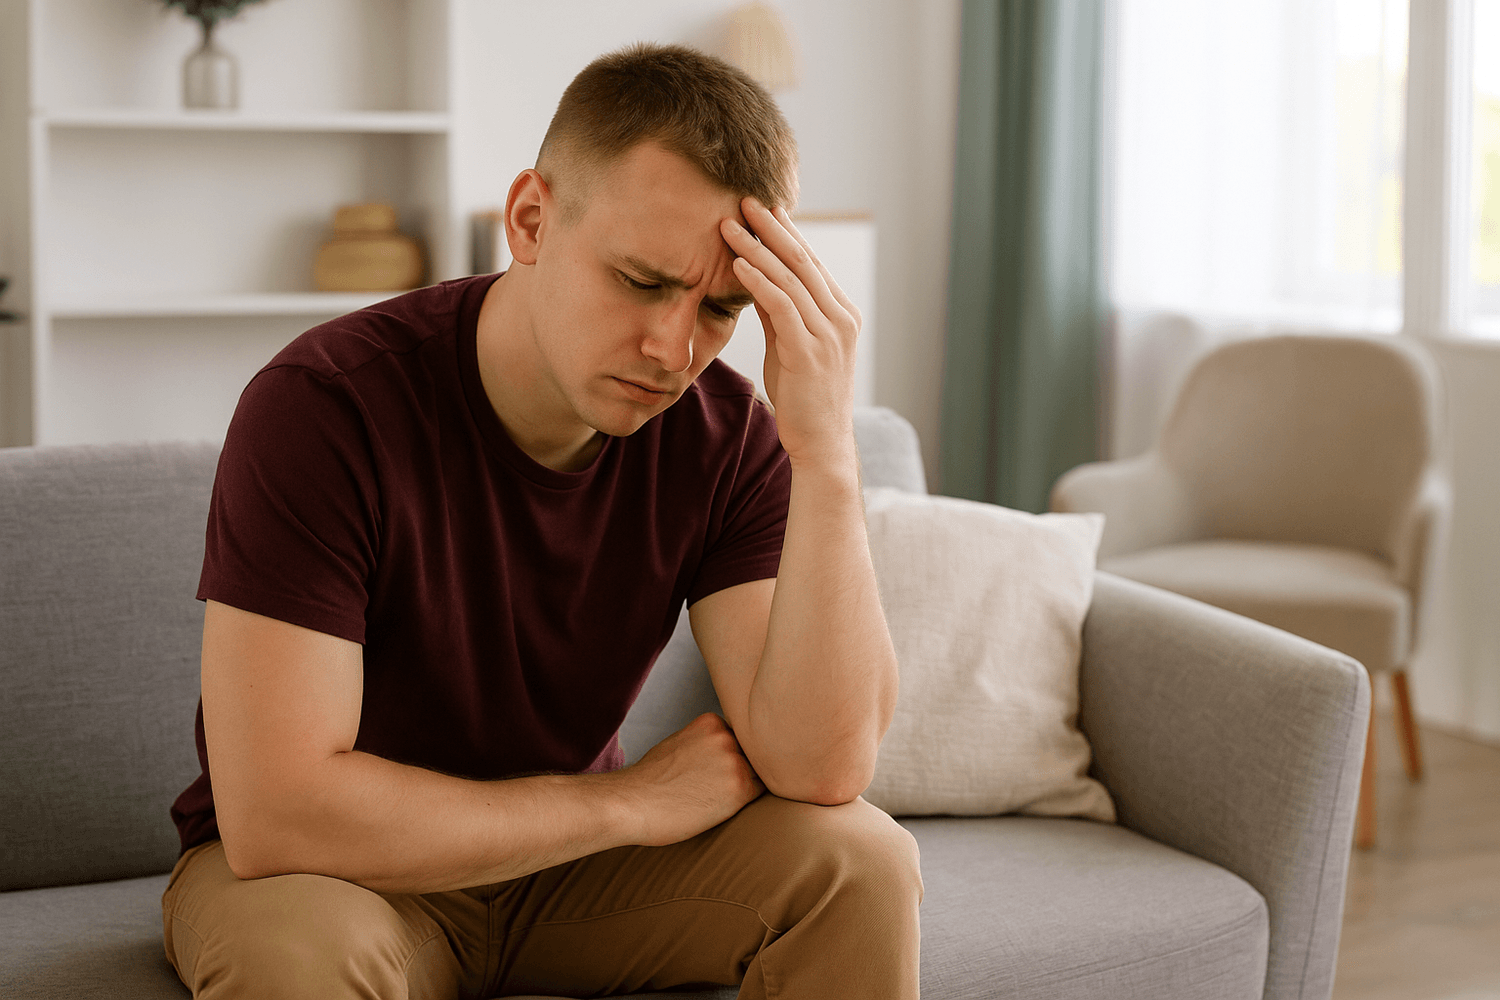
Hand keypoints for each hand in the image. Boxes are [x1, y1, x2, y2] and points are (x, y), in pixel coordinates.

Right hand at [613, 713, 764, 846]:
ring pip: (758, 773)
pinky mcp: (739, 787)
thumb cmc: (648, 782)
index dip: (731, 756)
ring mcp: (734, 760)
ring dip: (746, 786)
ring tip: (717, 799)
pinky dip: (747, 801)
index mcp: (711, 722)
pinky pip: (761, 792)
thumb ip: (704, 744)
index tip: (716, 771)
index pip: (739, 738)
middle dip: (740, 769)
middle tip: (717, 787)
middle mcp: (726, 736)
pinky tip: (724, 807)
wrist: (631, 803)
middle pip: (751, 754)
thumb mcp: (677, 745)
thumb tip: (726, 755)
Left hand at [721, 198, 861, 468]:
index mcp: (842, 314)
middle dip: (771, 228)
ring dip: (757, 247)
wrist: (822, 443)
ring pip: (791, 278)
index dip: (786, 234)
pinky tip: (739, 263)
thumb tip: (757, 280)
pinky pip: (781, 306)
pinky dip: (759, 281)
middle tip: (745, 200)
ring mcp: (828, 335)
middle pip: (803, 261)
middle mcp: (840, 319)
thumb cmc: (805, 399)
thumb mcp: (791, 347)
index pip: (811, 264)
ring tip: (730, 225)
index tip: (762, 209)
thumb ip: (780, 314)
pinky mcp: (809, 352)